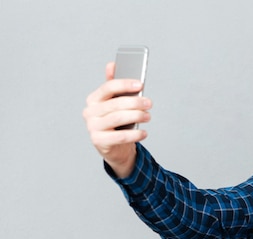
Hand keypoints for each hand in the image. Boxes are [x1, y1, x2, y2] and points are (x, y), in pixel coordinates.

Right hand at [82, 62, 151, 177]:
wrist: (113, 146)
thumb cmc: (116, 122)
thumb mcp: (115, 103)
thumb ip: (114, 86)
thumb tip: (112, 64)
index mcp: (94, 99)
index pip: (108, 87)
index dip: (125, 84)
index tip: (140, 84)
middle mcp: (90, 112)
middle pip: (115, 104)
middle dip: (135, 102)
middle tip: (149, 103)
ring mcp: (93, 127)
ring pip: (117, 119)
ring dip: (136, 116)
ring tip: (148, 116)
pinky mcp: (99, 141)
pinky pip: (119, 137)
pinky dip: (134, 134)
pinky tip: (144, 132)